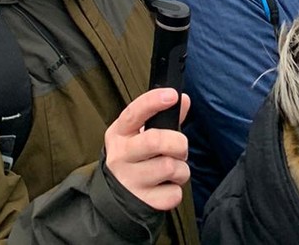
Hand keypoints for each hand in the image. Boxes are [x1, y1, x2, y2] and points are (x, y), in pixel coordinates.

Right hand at [104, 89, 189, 211]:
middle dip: (178, 143)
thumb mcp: (139, 135)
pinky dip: (176, 190)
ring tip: (174, 170)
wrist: (116, 199)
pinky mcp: (142, 203)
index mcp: (119, 134)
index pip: (134, 113)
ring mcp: (129, 181)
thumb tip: (183, 100)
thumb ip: (163, 118)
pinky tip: (166, 187)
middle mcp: (120, 156)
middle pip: (156, 141)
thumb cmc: (133, 159)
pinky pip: (173, 193)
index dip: (153, 101)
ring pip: (169, 167)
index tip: (172, 95)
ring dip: (181, 169)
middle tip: (180, 148)